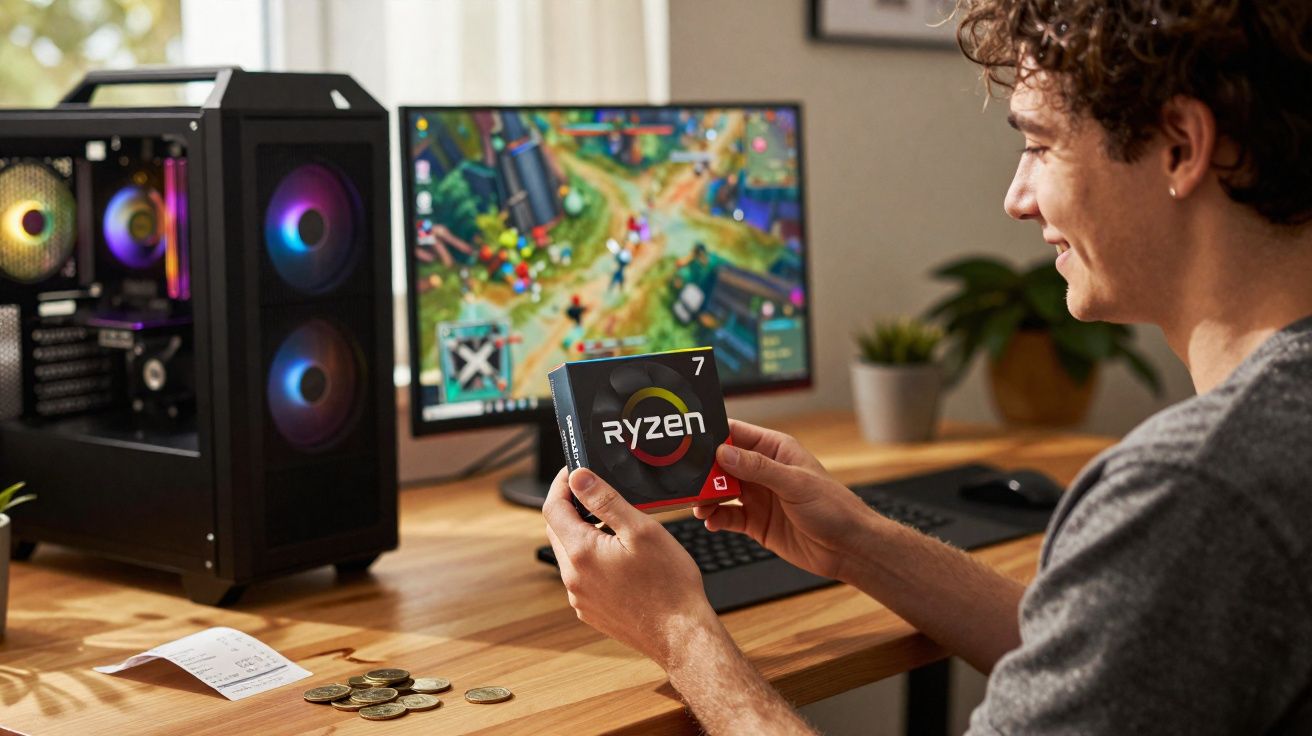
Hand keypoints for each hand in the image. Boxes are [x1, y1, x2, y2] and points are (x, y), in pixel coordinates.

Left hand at [542, 466, 720, 669]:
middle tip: (597, 493)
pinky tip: (619, 557)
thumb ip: (605, 501)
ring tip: (613, 524)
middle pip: (557, 531)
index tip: (575, 471)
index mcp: (581, 554)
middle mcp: (573, 578)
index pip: (553, 508)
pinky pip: (582, 577)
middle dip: (571, 507)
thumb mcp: (641, 530)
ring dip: (582, 534)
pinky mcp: (591, 611)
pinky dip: (592, 559)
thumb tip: (578, 478)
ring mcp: (580, 598)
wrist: (681, 635)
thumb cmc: (668, 584)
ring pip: (570, 555)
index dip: (562, 484)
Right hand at [693, 420, 876, 581]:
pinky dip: (716, 518)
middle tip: (684, 478)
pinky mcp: (756, 522)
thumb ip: (758, 468)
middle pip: (722, 464)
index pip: (737, 434)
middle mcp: (763, 471)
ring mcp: (758, 496)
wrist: (848, 548)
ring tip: (698, 505)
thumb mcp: (795, 483)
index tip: (689, 439)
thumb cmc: (834, 507)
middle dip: (703, 470)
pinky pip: (728, 516)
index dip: (713, 434)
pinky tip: (711, 521)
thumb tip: (723, 453)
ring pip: (721, 490)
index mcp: (775, 450)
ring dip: (706, 496)